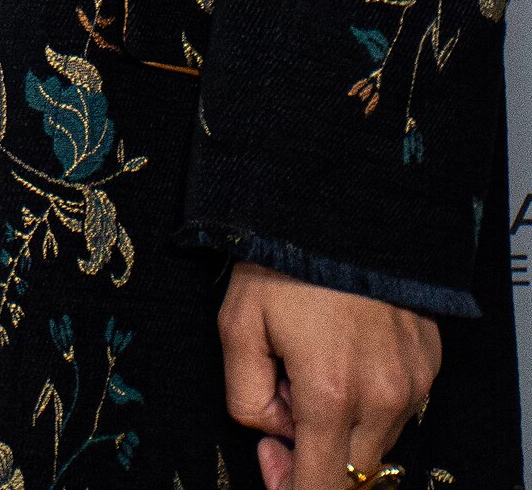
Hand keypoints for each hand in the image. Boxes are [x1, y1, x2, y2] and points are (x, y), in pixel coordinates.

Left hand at [220, 261, 438, 486]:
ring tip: (319, 360)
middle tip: (286, 398)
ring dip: (345, 422)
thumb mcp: (237, 325)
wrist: (340, 205)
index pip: (322, 486)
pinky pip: (399, 406)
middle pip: (351, 470)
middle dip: (315, 450)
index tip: (274, 464)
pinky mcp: (429, 363)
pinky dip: (371, 396)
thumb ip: (246, 399)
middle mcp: (382, 397)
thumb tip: (274, 438)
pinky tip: (348, 351)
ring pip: (376, 440)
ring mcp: (412, 381)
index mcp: (331, 394)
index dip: (292, 488)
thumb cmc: (284, 259)